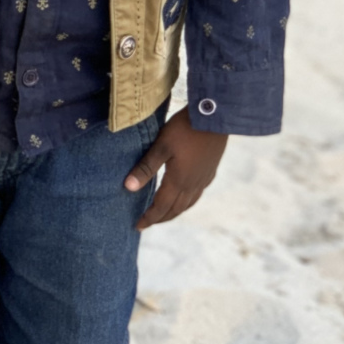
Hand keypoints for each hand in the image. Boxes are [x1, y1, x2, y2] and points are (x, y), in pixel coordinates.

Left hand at [123, 108, 226, 228]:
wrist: (216, 117)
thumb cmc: (185, 129)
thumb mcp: (161, 146)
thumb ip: (146, 167)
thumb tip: (128, 188)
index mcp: (178, 181)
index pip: (161, 206)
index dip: (149, 218)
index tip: (138, 226)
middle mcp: (192, 184)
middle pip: (175, 209)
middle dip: (161, 218)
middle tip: (148, 223)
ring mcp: (203, 178)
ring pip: (188, 203)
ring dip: (175, 212)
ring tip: (165, 214)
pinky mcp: (210, 170)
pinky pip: (198, 193)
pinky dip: (188, 201)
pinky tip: (186, 195)